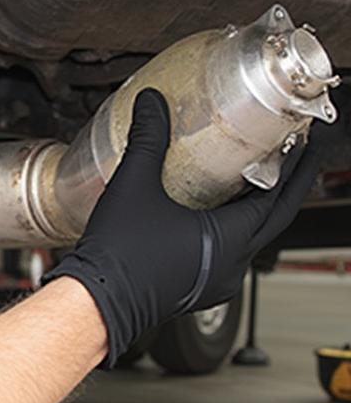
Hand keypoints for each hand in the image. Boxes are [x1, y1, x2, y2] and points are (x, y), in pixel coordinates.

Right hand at [44, 88, 327, 366]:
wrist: (98, 300)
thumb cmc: (119, 254)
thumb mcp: (134, 184)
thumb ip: (148, 139)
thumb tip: (152, 103)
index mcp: (228, 239)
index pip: (278, 199)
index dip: (295, 168)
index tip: (305, 144)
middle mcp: (232, 265)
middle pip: (272, 219)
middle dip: (285, 187)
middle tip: (295, 158)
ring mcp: (216, 281)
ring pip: (250, 239)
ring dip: (256, 209)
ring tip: (252, 181)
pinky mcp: (197, 288)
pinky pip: (229, 254)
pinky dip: (232, 229)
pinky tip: (213, 214)